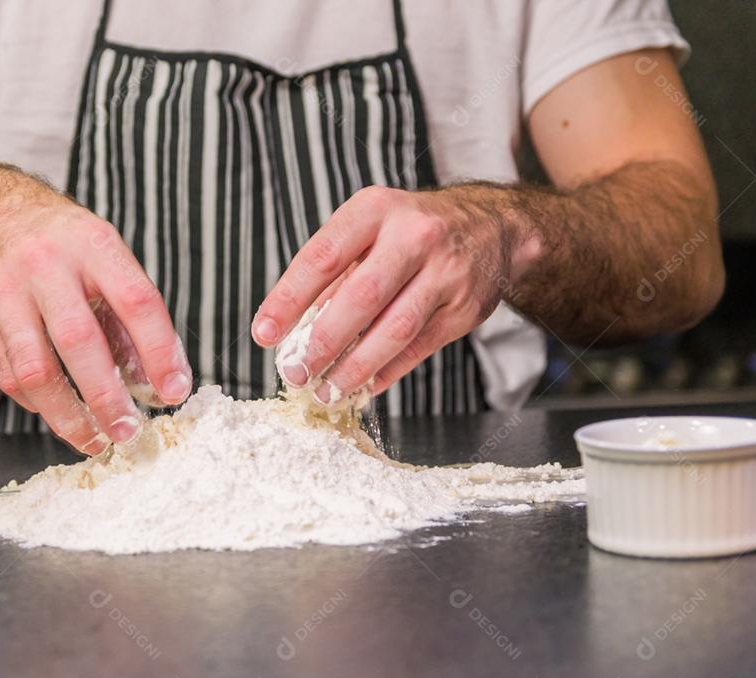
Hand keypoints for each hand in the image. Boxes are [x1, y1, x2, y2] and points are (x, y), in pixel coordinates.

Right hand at [0, 171, 191, 453]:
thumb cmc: (55, 238)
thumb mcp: (102, 252)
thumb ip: (129, 312)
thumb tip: (160, 375)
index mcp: (92, 245)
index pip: (135, 300)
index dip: (159, 351)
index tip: (174, 390)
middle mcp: (46, 265)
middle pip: (79, 341)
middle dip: (107, 397)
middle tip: (129, 431)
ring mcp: (3, 290)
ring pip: (35, 369)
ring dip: (67, 415)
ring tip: (93, 439)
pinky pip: (7, 374)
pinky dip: (36, 402)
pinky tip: (57, 411)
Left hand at [251, 185, 538, 403]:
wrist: (492, 226)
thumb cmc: (409, 230)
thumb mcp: (369, 228)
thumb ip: (333, 272)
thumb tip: (291, 328)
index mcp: (376, 210)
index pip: (322, 257)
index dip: (289, 299)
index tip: (264, 334)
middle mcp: (414, 236)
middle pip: (361, 297)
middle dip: (322, 342)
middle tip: (295, 372)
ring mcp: (446, 273)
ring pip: (394, 330)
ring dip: (354, 367)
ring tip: (325, 389)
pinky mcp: (465, 308)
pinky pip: (418, 348)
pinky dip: (386, 371)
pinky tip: (362, 384)